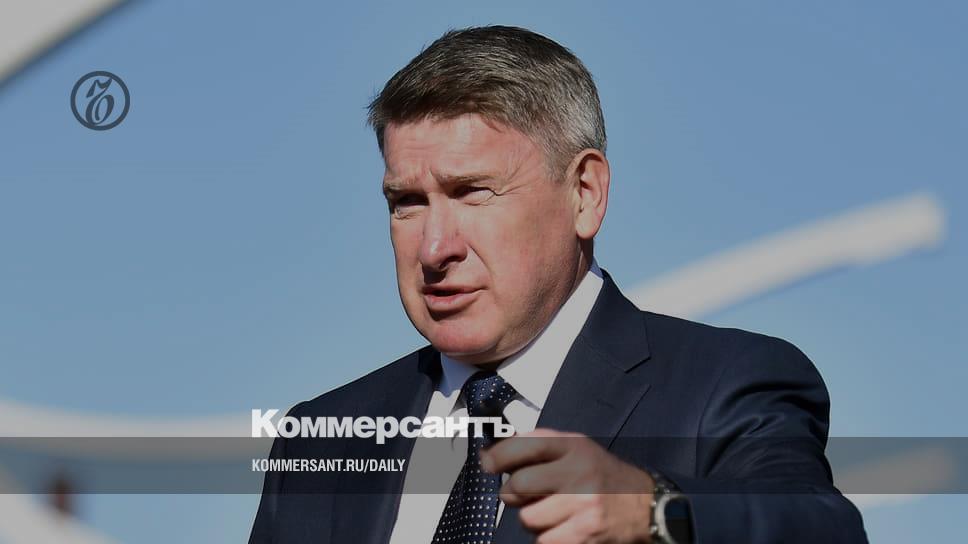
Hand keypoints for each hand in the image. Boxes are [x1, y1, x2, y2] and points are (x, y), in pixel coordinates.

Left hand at [480, 428, 655, 543]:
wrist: (646, 506)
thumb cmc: (601, 476)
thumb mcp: (576, 449)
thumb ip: (537, 447)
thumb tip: (490, 455)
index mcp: (574, 446)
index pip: (524, 446)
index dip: (498, 457)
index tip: (489, 464)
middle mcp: (579, 473)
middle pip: (518, 486)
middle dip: (514, 494)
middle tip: (527, 495)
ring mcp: (583, 506)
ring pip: (528, 519)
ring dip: (533, 519)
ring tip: (552, 512)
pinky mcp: (585, 534)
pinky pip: (543, 542)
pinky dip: (547, 538)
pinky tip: (563, 527)